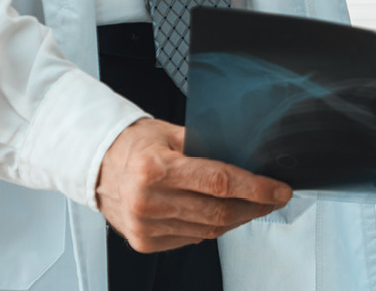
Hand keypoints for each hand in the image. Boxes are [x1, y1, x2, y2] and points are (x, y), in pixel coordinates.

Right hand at [96, 118, 292, 252]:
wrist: (96, 165)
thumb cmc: (135, 145)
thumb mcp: (171, 133)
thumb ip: (207, 146)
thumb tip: (250, 158)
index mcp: (155, 169)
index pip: (219, 182)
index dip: (256, 188)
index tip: (280, 190)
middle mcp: (147, 201)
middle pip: (219, 212)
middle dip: (256, 206)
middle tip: (274, 198)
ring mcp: (145, 226)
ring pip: (210, 230)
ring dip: (238, 219)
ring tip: (252, 205)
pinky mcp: (145, 242)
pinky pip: (192, 238)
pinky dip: (211, 227)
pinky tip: (219, 214)